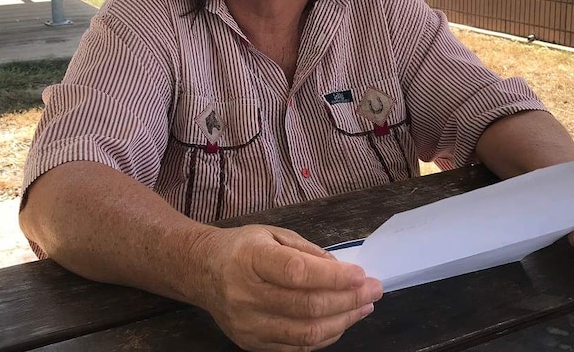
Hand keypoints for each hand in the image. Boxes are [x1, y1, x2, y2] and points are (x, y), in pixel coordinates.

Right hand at [196, 224, 382, 351]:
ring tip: (364, 307)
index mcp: (251, 259)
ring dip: (343, 321)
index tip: (360, 274)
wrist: (201, 271)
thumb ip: (307, 251)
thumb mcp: (272, 234)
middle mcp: (246, 295)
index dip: (333, 277)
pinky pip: (296, 348)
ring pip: (306, 333)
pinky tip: (341, 321)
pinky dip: (325, 336)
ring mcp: (248, 324)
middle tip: (373, 290)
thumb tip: (341, 271)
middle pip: (306, 306)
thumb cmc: (241, 247)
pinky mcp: (251, 343)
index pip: (297, 273)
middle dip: (348, 300)